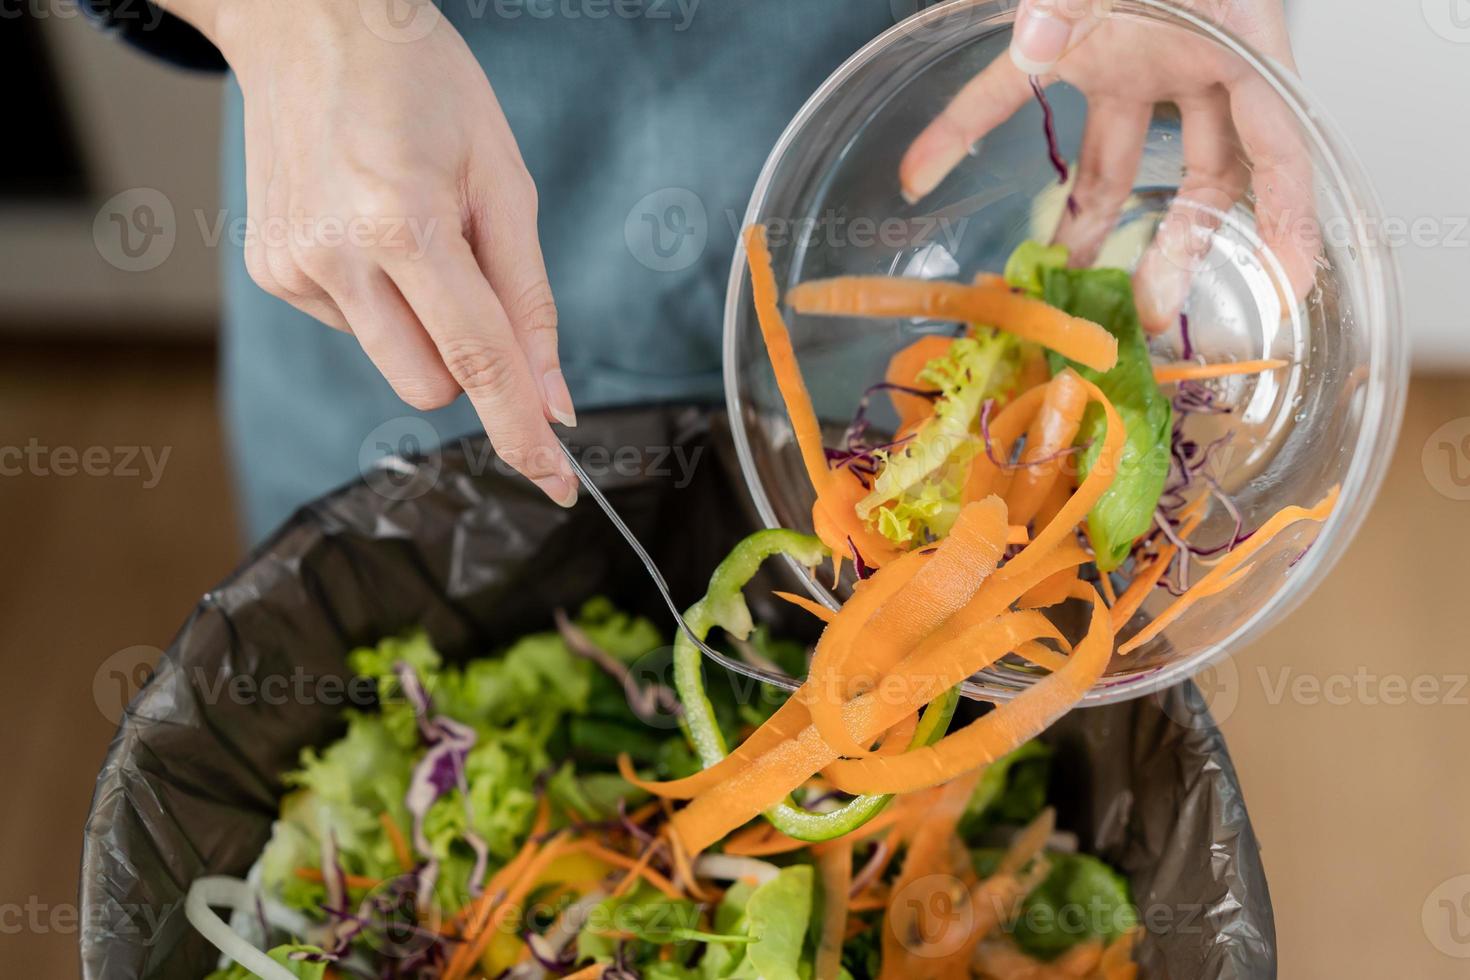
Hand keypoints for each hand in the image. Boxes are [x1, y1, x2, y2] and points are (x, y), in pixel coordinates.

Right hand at [164, 0, 578, 504]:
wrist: (308, 21)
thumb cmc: (423, 85)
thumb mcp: (503, 177)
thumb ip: (529, 299)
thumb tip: (554, 400)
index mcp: (402, 220)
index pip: (480, 361)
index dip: (524, 432)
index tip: (558, 484)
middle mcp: (336, 254)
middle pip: (432, 385)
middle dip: (472, 358)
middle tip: (474, 273)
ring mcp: (293, 267)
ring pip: (394, 366)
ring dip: (426, 329)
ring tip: (413, 234)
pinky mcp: (270, 271)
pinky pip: (356, 329)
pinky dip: (381, 300)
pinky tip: (368, 228)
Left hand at [900, 0, 1317, 333]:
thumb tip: (1042, 44)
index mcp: (1234, 34)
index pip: (1276, 143)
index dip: (1288, 216)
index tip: (1290, 281)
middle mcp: (1186, 56)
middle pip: (1202, 171)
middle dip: (1182, 241)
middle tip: (1157, 307)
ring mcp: (1126, 55)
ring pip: (1115, 157)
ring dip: (1085, 215)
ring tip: (1059, 272)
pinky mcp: (1064, 44)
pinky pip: (1005, 96)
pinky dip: (957, 131)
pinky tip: (917, 171)